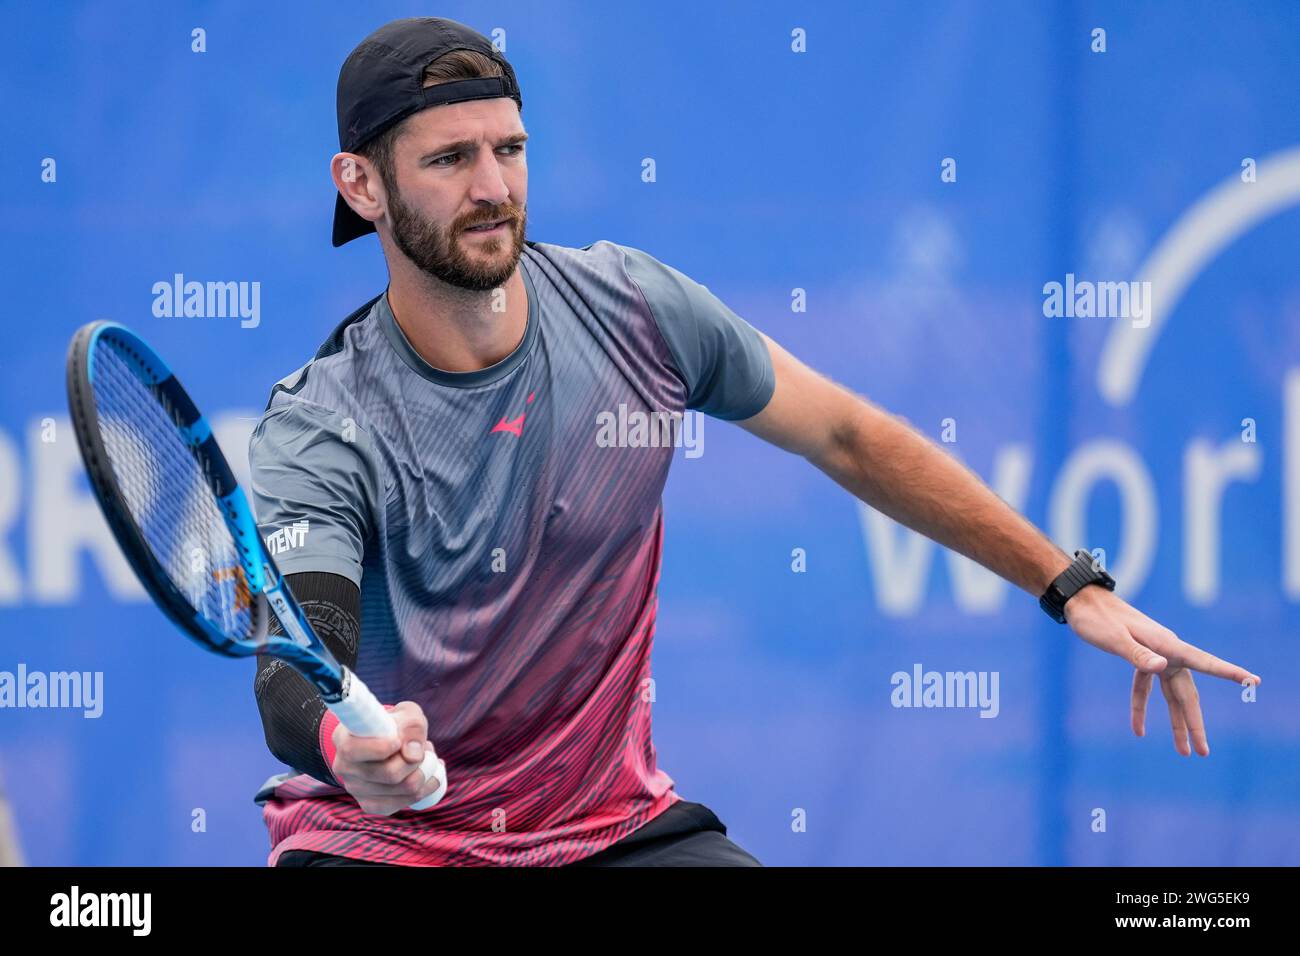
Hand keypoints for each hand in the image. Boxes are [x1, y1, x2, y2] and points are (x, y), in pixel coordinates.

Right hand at [330, 700, 442, 814]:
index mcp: (344, 739)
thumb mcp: (407, 714)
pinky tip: (429, 776)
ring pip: (402, 789)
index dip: (379, 748)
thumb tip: (413, 755)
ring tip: (428, 759)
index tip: (397, 741)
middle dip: (417, 761)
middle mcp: (344, 767)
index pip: (352, 750)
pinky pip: (402, 803)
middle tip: (426, 749)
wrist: (391, 740)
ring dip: (425, 773)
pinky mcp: (370, 805)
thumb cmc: (396, 724)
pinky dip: (424, 789)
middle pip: (389, 773)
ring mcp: (355, 789)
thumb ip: (412, 727)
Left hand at [1063, 585, 1260, 756]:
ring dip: (1176, 722)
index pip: (1204, 661)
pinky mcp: (1139, 658)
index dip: (1229, 672)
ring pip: (1171, 695)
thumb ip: (1138, 655)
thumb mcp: (1115, 638)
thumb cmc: (1097, 618)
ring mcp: (1155, 656)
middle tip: (1203, 752)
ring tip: (1183, 751)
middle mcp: (1166, 651)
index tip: (1253, 681)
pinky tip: (1138, 730)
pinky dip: (1142, 708)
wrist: (1082, 602)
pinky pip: (1146, 688)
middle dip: (1195, 724)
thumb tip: (1163, 668)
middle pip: (1187, 693)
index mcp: (1166, 644)